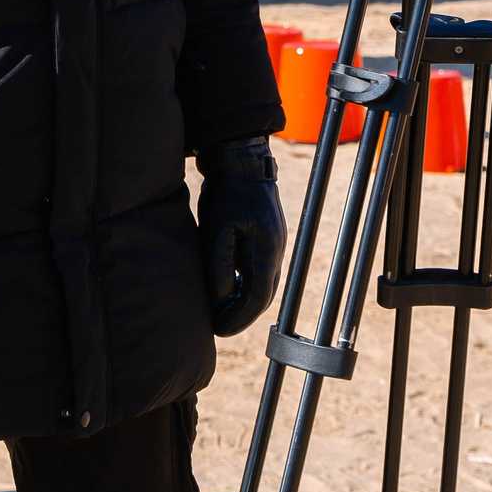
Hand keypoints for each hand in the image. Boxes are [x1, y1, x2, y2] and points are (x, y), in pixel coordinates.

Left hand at [196, 136, 285, 336]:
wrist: (240, 161)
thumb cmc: (227, 193)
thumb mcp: (216, 230)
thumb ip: (219, 266)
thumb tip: (220, 298)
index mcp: (266, 251)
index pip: (256, 299)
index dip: (237, 319)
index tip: (218, 330)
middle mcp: (275, 251)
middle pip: (263, 296)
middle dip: (240, 315)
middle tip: (217, 326)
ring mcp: (274, 244)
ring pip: (262, 285)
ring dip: (243, 301)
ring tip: (220, 311)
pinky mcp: (267, 237)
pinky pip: (259, 271)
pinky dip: (246, 286)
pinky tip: (229, 288)